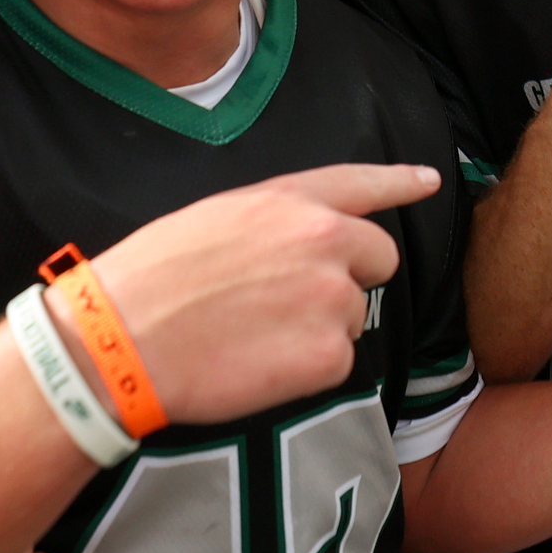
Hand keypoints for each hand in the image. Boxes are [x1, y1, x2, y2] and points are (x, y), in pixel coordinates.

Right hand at [73, 165, 436, 428]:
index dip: (399, 182)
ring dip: (319, 328)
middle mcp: (323, 239)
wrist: (122, 340)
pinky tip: (258, 365)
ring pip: (353, 315)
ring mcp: (331, 297)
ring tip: (254, 336)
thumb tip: (296, 245)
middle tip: (292, 302)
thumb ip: (272, 223)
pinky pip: (337, 363)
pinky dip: (306, 370)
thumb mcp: (212, 219)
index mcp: (288, 200)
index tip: (429, 181)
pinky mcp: (329, 355)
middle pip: (378, 256)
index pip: (360, 183)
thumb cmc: (150, 280)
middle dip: (350, 277)